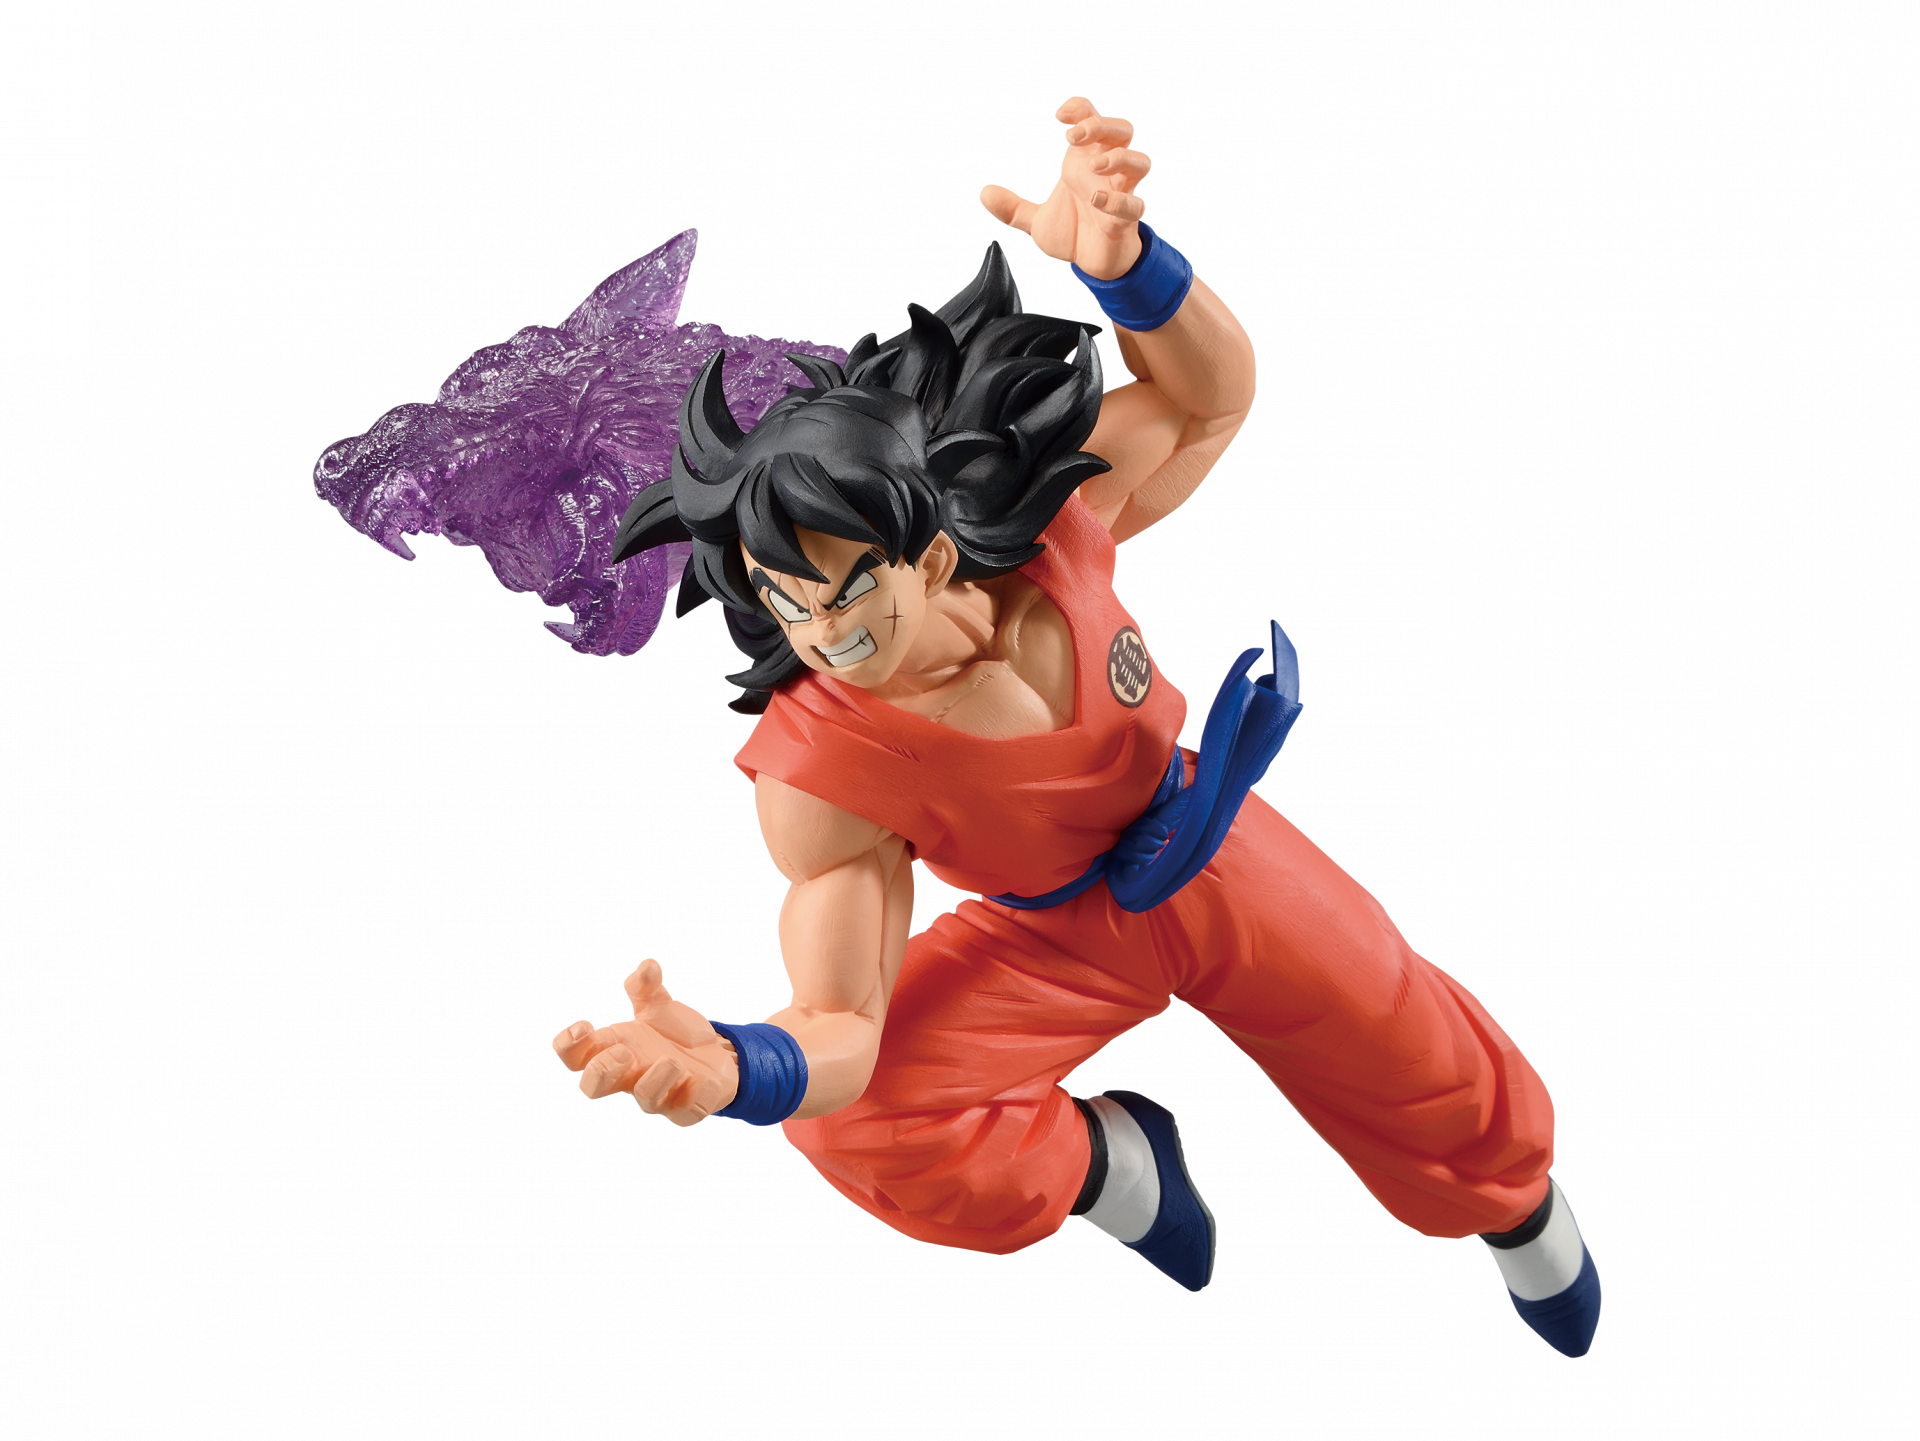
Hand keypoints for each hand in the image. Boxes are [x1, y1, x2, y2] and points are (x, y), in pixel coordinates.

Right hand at [551, 958, 738, 1126]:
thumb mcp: (659, 1006)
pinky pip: (685, 1113)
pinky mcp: (687, 1107)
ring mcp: (658, 1094)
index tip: (583, 1026)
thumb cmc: (673, 1033)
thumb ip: (647, 988)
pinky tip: (702, 1079)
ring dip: (655, 1081)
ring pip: (645, 1100)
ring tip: (672, 1061)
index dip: (569, 1046)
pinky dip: (694, 1096)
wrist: (716, 1053)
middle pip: (594, 1088)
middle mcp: (630, 1075)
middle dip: (602, 1071)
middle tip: (624, 1052)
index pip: (575, 1057)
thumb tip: (648, 967)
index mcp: (615, 1049)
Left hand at [980, 96, 1150, 280]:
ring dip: (1119, 158)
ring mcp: (1120, 193)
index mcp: (1084, 161)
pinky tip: (1097, 200)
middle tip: (1074, 138)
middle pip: (1121, 130)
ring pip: (1139, 161)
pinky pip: (1134, 204)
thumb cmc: (1072, 231)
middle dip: (1101, 126)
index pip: (1091, 119)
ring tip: (1095, 167)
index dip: (1080, 109)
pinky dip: (1118, 200)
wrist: (1090, 263)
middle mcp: (1105, 172)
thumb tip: (985, 193)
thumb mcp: (1036, 221)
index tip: (1060, 116)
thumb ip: (1012, 208)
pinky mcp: (1126, 219)